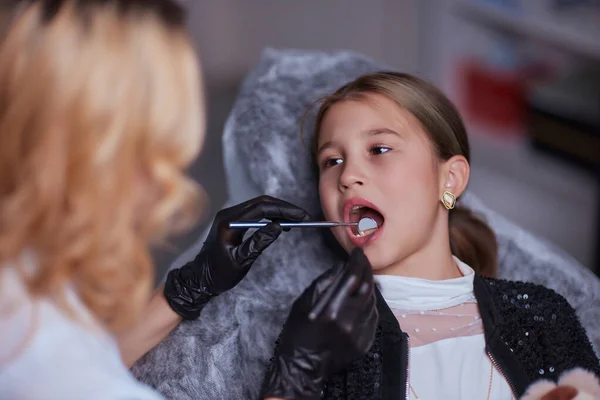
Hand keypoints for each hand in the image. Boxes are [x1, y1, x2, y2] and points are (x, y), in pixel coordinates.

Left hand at [164, 195, 308, 319]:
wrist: (200, 279)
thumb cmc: (219, 274)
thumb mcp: (242, 261)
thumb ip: (260, 242)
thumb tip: (279, 227)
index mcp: (229, 221)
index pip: (262, 208)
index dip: (284, 210)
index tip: (301, 217)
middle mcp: (228, 214)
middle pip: (262, 203)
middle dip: (284, 208)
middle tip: (303, 217)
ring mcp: (230, 216)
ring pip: (259, 206)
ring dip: (278, 211)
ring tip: (295, 221)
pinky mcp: (232, 221)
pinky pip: (255, 213)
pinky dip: (270, 216)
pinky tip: (281, 224)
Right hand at [260, 247, 377, 399]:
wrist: (302, 367)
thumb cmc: (297, 334)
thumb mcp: (302, 303)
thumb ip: (323, 284)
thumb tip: (340, 267)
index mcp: (331, 310)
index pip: (353, 278)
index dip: (358, 262)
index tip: (358, 252)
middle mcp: (349, 322)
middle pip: (367, 288)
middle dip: (367, 271)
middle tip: (363, 261)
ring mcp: (359, 334)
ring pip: (372, 302)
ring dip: (369, 286)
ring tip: (362, 277)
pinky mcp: (364, 343)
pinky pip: (373, 318)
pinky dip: (370, 304)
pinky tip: (363, 298)